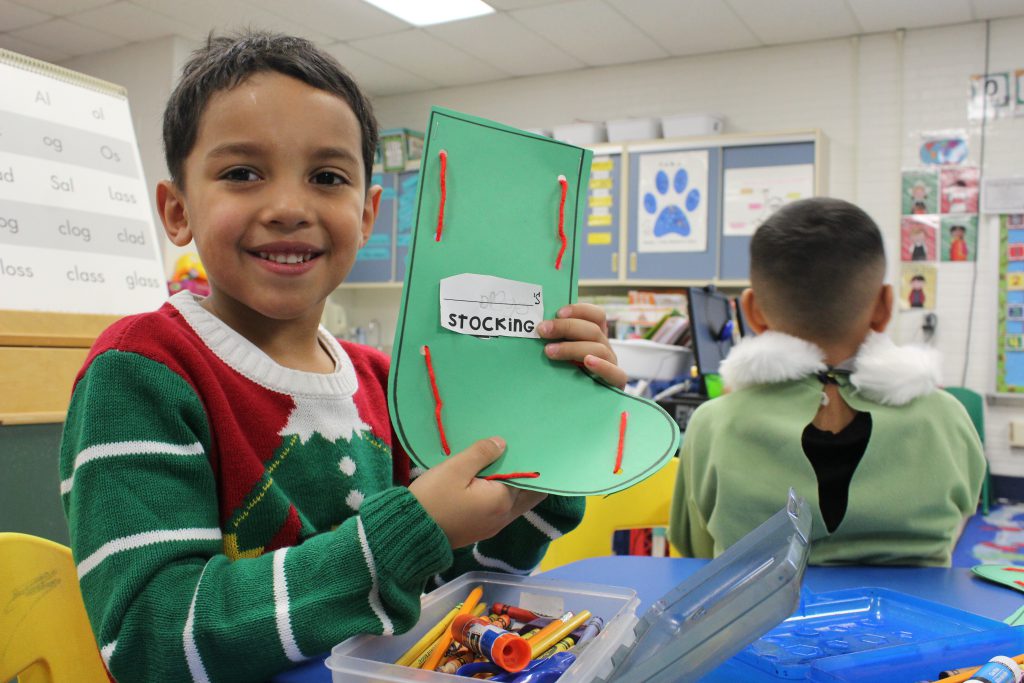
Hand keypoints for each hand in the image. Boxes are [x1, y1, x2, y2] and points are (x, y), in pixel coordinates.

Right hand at [409, 437, 546, 548]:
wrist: (409, 534)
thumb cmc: (433, 499)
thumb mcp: (455, 469)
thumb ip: (481, 453)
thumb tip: (502, 443)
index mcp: (501, 501)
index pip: (529, 481)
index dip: (529, 464)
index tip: (523, 448)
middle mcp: (503, 517)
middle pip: (528, 496)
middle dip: (525, 477)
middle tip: (514, 456)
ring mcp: (492, 527)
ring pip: (513, 504)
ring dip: (511, 487)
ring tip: (498, 465)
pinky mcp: (480, 531)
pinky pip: (499, 511)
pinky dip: (499, 497)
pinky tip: (486, 482)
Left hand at [537, 303, 626, 388]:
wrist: (584, 406)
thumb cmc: (568, 375)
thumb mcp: (563, 355)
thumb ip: (556, 342)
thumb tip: (537, 329)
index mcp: (595, 336)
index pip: (596, 315)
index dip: (579, 310)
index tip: (558, 313)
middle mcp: (605, 347)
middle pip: (593, 330)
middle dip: (565, 327)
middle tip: (542, 330)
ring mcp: (611, 364)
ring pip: (598, 349)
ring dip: (572, 348)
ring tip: (550, 352)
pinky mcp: (616, 382)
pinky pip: (615, 373)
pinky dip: (602, 366)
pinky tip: (588, 362)